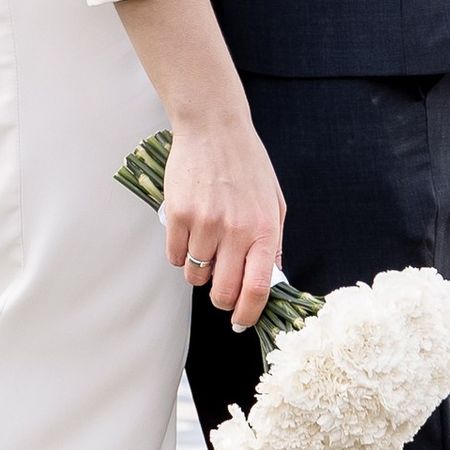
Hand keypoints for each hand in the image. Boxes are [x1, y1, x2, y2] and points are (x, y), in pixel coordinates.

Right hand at [162, 107, 286, 329]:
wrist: (213, 128)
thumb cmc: (246, 163)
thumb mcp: (274, 201)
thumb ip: (275, 242)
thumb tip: (271, 279)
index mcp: (264, 230)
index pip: (257, 289)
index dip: (247, 314)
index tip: (240, 321)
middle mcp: (235, 230)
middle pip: (223, 292)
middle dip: (220, 300)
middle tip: (219, 291)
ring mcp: (205, 223)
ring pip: (195, 276)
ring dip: (199, 272)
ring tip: (204, 248)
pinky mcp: (178, 215)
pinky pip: (175, 256)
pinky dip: (180, 254)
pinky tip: (188, 233)